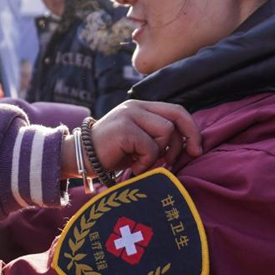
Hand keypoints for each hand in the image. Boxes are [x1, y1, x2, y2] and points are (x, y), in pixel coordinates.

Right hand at [59, 100, 201, 178]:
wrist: (79, 158)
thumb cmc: (111, 154)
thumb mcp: (138, 142)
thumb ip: (157, 137)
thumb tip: (188, 146)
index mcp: (141, 107)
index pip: (177, 111)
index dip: (192, 130)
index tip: (196, 150)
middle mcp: (136, 106)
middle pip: (176, 117)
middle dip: (185, 141)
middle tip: (175, 162)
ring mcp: (129, 115)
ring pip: (166, 132)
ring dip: (159, 154)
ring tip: (144, 164)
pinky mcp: (124, 129)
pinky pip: (151, 148)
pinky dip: (146, 163)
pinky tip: (135, 168)